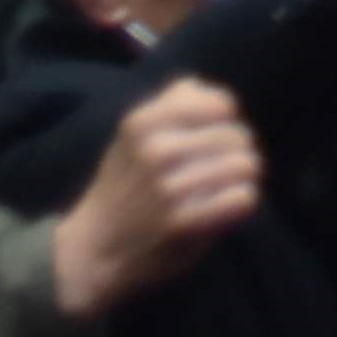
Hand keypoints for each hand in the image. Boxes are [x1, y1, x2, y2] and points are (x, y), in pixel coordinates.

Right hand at [50, 78, 267, 324]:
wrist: (90, 250)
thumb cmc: (121, 187)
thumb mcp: (131, 136)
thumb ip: (169, 104)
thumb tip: (201, 86)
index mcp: (143, 122)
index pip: (222, 104)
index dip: (227, 122)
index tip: (215, 138)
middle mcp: (155, 150)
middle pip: (239, 136)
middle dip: (238, 152)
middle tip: (221, 169)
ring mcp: (168, 188)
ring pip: (246, 165)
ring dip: (243, 178)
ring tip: (226, 187)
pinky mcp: (183, 223)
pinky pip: (244, 197)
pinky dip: (241, 202)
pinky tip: (225, 207)